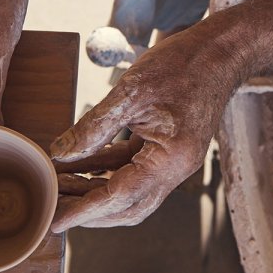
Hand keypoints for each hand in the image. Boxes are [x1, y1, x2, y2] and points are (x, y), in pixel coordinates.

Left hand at [49, 25, 247, 230]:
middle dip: (89, 210)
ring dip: (95, 190)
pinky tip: (79, 163)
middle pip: (127, 206)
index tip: (56, 221)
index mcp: (171, 159)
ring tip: (60, 183)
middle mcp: (175, 168)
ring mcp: (172, 160)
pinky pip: (132, 168)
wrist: (218, 52)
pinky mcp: (166, 148)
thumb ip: (94, 126)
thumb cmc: (183, 65)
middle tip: (54, 207)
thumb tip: (61, 153)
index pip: (121, 195)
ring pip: (129, 190)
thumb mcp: (130, 92)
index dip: (85, 209)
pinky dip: (105, 169)